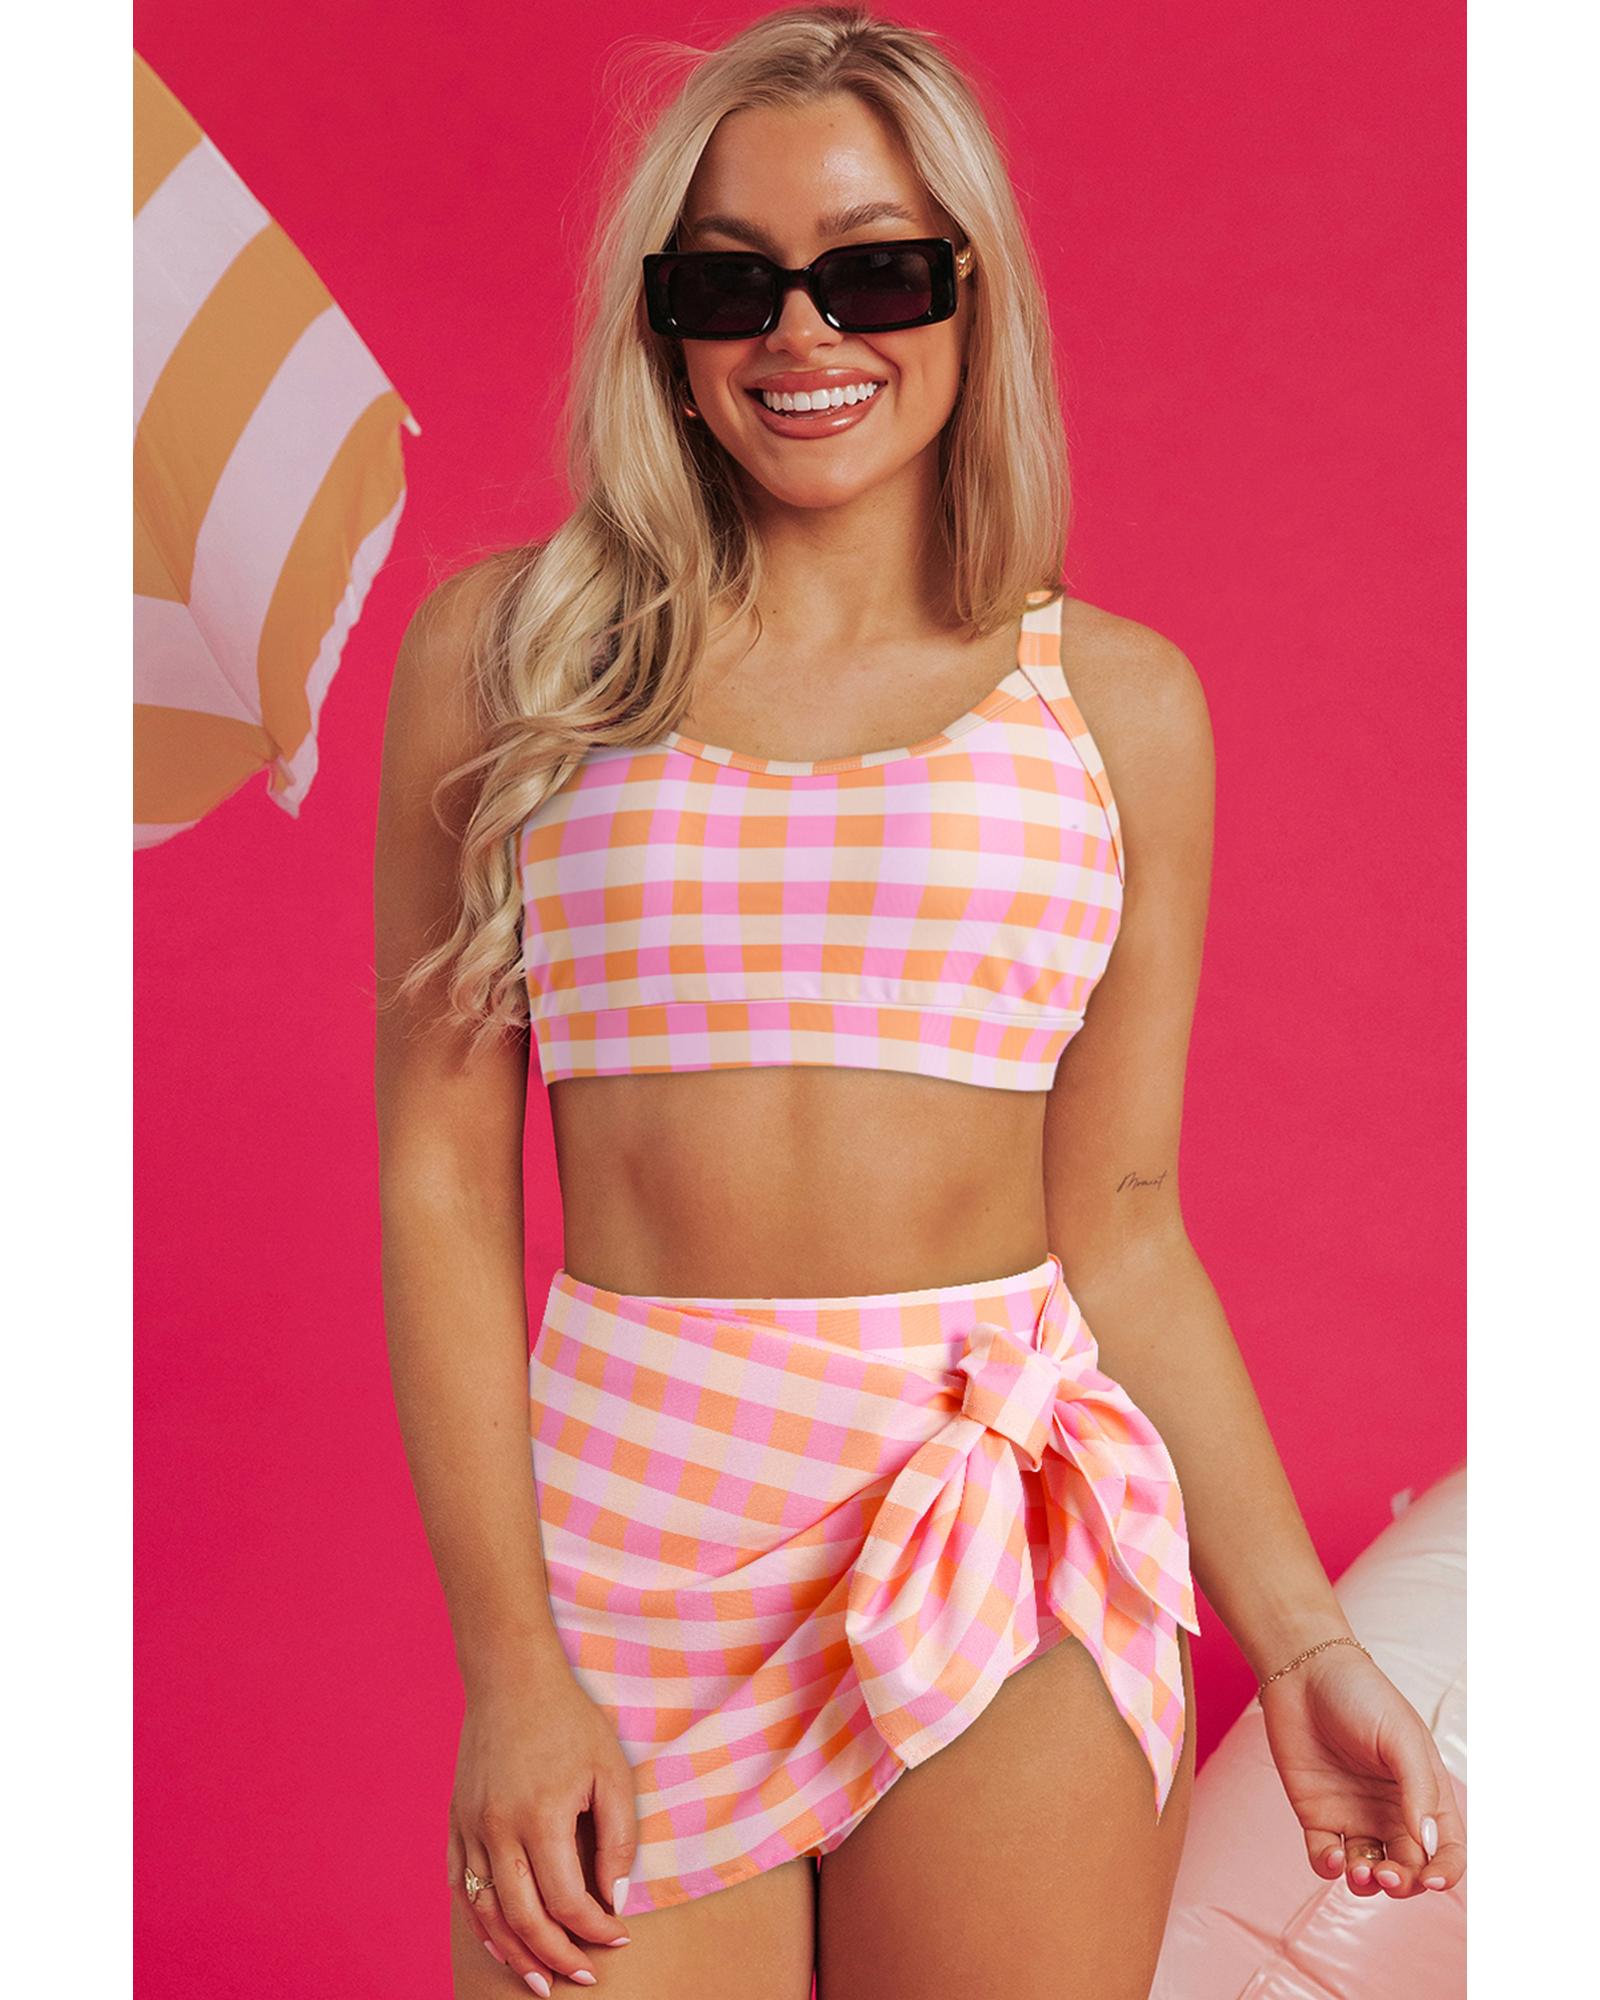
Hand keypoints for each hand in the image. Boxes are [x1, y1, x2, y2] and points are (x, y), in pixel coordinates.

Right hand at [448, 1668, 637, 1991]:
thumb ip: (617, 1838)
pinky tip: (499, 1942)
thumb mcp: (610, 1770)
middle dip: (555, 1958)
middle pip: (523, 1920)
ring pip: (486, 1913)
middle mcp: (497, 1831)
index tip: (619, 1938)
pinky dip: (479, 1922)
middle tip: (582, 1978)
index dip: (594, 1928)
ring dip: (513, 1954)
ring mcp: (470, 1828)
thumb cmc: (569, 1720)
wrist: (510, 1677)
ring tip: (540, 1981)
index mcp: (540, 1818)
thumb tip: (615, 1898)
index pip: (566, 1900)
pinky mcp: (455, 1821)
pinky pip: (460, 1886)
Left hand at [1258, 1642, 1465, 1898]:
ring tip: (1360, 1867)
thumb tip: (1428, 1845)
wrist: (1303, 1670)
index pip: (1445, 1850)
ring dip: (1368, 1883)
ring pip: (1369, 1872)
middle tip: (1386, 1873)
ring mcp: (1354, 1816)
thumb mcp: (1401, 1736)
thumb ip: (1418, 1790)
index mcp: (1423, 1794)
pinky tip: (1332, 1856)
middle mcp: (1392, 1812)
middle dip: (1403, 1883)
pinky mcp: (1317, 1815)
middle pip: (1408, 1870)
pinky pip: (1326, 1858)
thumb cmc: (1361, 1695)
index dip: (1444, 1872)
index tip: (1431, 1880)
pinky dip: (1330, 1868)